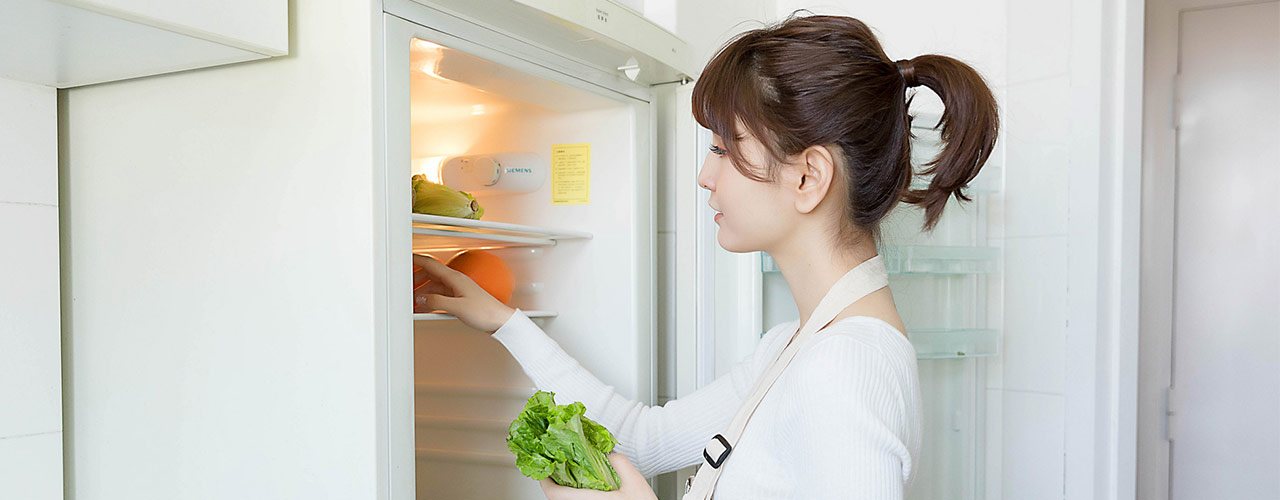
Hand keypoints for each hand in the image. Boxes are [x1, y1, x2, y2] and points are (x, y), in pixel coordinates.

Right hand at [413, 254, 515, 332]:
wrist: (499, 321)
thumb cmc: (485, 312)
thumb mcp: (457, 308)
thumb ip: (436, 302)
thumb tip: (420, 298)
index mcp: (455, 278)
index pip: (431, 264)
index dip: (416, 260)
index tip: (404, 259)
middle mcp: (455, 281)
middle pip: (430, 275)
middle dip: (415, 279)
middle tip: (404, 287)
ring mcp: (456, 290)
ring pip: (433, 286)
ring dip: (422, 292)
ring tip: (411, 301)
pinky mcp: (458, 299)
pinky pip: (439, 296)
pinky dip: (429, 300)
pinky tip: (424, 309)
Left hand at [539, 453, 656, 499]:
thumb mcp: (635, 483)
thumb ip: (620, 463)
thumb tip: (610, 453)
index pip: (554, 493)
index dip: (544, 480)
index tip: (544, 470)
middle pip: (558, 499)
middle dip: (556, 484)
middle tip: (558, 470)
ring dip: (567, 493)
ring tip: (572, 479)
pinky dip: (577, 498)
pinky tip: (588, 491)